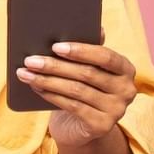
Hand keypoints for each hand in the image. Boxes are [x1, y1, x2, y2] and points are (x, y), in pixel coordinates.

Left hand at [20, 39, 137, 147]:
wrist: (82, 127)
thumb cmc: (84, 89)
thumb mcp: (88, 69)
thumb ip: (89, 50)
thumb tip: (93, 27)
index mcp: (126, 69)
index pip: (105, 56)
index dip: (81, 51)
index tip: (55, 46)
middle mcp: (127, 90)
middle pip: (87, 74)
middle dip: (55, 66)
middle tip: (30, 60)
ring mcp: (116, 110)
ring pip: (77, 90)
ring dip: (47, 81)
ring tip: (26, 74)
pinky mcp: (102, 126)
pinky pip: (72, 106)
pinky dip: (51, 96)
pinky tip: (36, 88)